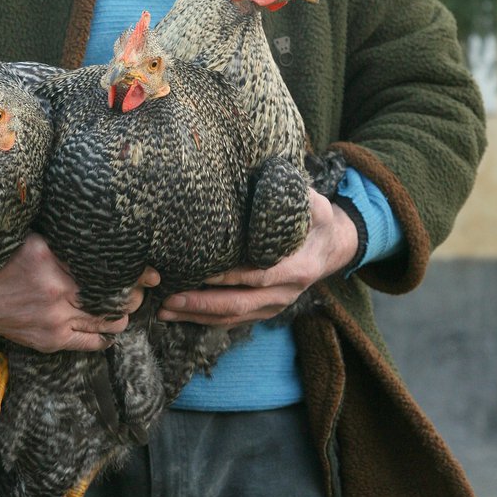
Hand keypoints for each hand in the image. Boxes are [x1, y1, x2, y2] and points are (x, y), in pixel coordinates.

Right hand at [0, 233, 159, 352]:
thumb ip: (67, 240)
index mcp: (54, 263)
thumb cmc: (4, 261)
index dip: (136, 274)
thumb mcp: (34, 240)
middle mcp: (58, 294)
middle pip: (115, 299)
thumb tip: (104, 233)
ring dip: (123, 314)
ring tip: (126, 304)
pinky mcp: (52, 341)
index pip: (108, 271)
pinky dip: (106, 336)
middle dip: (135, 294)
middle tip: (141, 288)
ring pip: (108, 323)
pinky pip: (90, 343)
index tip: (151, 272)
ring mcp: (56, 321)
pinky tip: (110, 327)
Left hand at [156, 191, 357, 329]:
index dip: (229, 276)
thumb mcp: (314, 204)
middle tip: (168, 299)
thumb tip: (262, 176)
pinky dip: (205, 319)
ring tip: (164, 310)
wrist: (332, 247)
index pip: (258, 275)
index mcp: (297, 267)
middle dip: (202, 303)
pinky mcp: (265, 310)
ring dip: (197, 316)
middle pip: (240, 303)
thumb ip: (292, 197)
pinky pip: (234, 320)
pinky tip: (180, 313)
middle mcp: (286, 292)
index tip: (198, 272)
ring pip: (233, 317)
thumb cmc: (315, 219)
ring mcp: (275, 305)